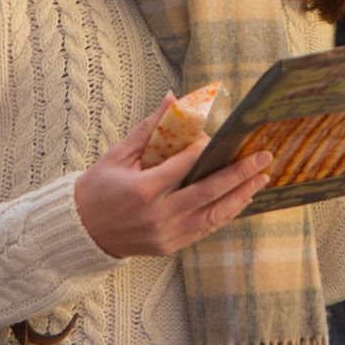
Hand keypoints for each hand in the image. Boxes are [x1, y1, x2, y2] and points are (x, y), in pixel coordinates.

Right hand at [72, 95, 272, 257]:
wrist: (81, 232)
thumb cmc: (98, 189)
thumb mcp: (118, 155)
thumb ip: (150, 128)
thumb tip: (173, 98)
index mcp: (142, 190)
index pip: (183, 166)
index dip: (203, 150)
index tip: (219, 137)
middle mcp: (158, 216)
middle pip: (208, 193)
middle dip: (239, 174)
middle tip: (263, 157)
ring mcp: (166, 234)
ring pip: (213, 215)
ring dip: (240, 195)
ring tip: (261, 178)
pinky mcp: (170, 246)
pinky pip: (205, 229)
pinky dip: (226, 213)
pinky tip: (241, 198)